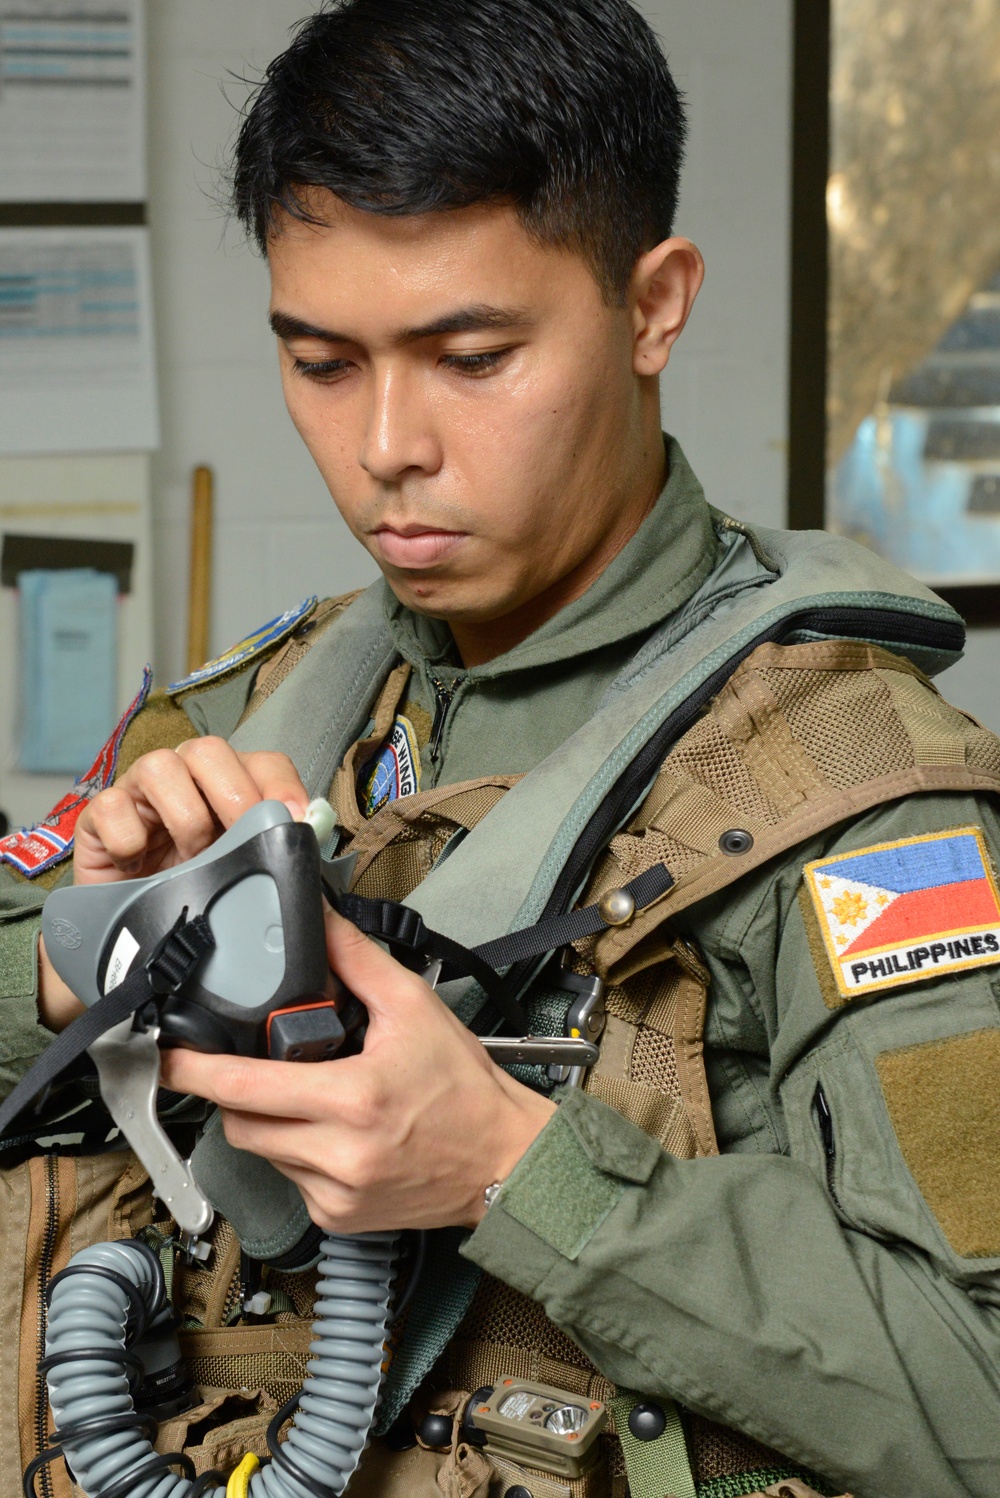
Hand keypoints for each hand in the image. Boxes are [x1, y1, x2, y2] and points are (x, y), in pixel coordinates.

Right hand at [72, 737, 308, 884]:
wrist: (129, 932)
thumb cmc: (193, 894)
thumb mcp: (240, 877)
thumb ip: (273, 861)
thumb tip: (313, 859)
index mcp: (230, 787)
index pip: (264, 763)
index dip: (282, 784)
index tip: (296, 817)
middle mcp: (187, 778)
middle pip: (210, 750)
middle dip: (232, 794)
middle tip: (239, 838)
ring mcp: (140, 793)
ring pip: (161, 766)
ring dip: (184, 817)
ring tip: (190, 859)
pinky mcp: (101, 817)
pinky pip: (112, 806)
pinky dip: (130, 839)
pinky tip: (140, 867)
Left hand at [160, 908, 556, 1232]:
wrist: (506, 1162)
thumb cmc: (466, 1088)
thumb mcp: (414, 1008)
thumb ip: (357, 962)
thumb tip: (319, 920)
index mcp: (352, 1099)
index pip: (246, 1088)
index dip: (195, 1072)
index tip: (167, 1059)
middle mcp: (339, 1154)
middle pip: (241, 1124)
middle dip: (240, 1094)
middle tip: (264, 1069)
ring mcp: (336, 1194)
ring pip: (264, 1154)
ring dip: (272, 1124)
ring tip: (317, 1100)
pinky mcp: (338, 1219)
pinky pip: (290, 1182)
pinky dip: (299, 1156)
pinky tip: (337, 1137)